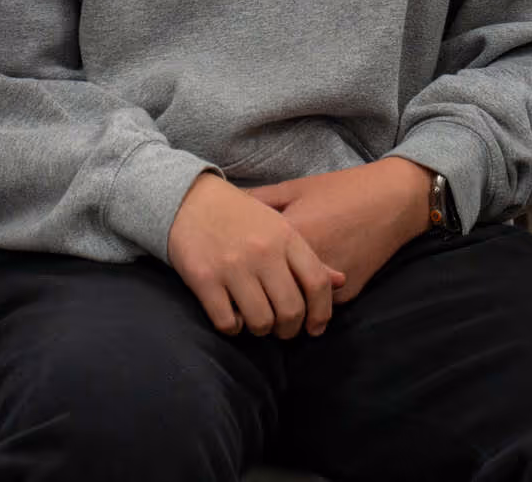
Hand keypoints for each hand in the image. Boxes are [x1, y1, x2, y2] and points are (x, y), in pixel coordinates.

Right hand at [166, 173, 344, 338]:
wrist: (191, 200)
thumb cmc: (241, 217)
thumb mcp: (280, 227)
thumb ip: (309, 257)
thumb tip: (341, 281)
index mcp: (286, 238)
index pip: (316, 283)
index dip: (322, 312)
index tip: (317, 327)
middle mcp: (263, 253)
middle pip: (291, 309)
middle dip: (291, 329)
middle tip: (285, 330)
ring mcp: (233, 267)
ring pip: (261, 321)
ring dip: (262, 330)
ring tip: (260, 323)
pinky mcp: (204, 279)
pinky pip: (228, 321)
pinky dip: (234, 328)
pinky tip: (235, 318)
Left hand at [245, 158, 433, 304]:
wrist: (395, 198)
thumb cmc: (343, 188)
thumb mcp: (296, 188)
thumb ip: (258, 199)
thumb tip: (227, 203)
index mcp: (289, 237)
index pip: (250, 269)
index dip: (236, 276)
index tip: (226, 281)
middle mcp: (307, 265)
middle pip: (272, 297)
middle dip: (258, 306)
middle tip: (247, 308)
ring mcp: (330, 282)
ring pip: (296, 309)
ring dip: (285, 313)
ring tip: (272, 314)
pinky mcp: (349, 291)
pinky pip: (321, 307)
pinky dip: (311, 306)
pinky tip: (302, 304)